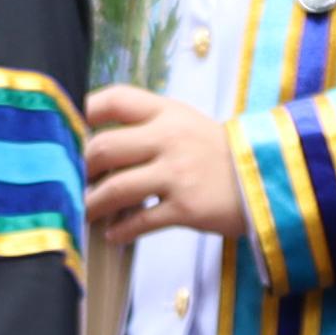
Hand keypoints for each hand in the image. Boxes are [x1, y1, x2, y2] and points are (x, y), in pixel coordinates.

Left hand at [79, 88, 249, 245]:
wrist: (269, 179)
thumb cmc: (217, 153)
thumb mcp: (186, 124)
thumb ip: (146, 126)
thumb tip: (96, 145)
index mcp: (168, 113)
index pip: (116, 100)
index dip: (84, 110)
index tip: (66, 129)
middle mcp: (170, 139)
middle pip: (105, 147)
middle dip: (80, 169)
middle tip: (70, 183)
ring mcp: (178, 174)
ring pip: (116, 189)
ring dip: (92, 205)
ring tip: (84, 214)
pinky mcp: (187, 208)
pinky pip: (142, 221)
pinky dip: (121, 230)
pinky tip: (113, 234)